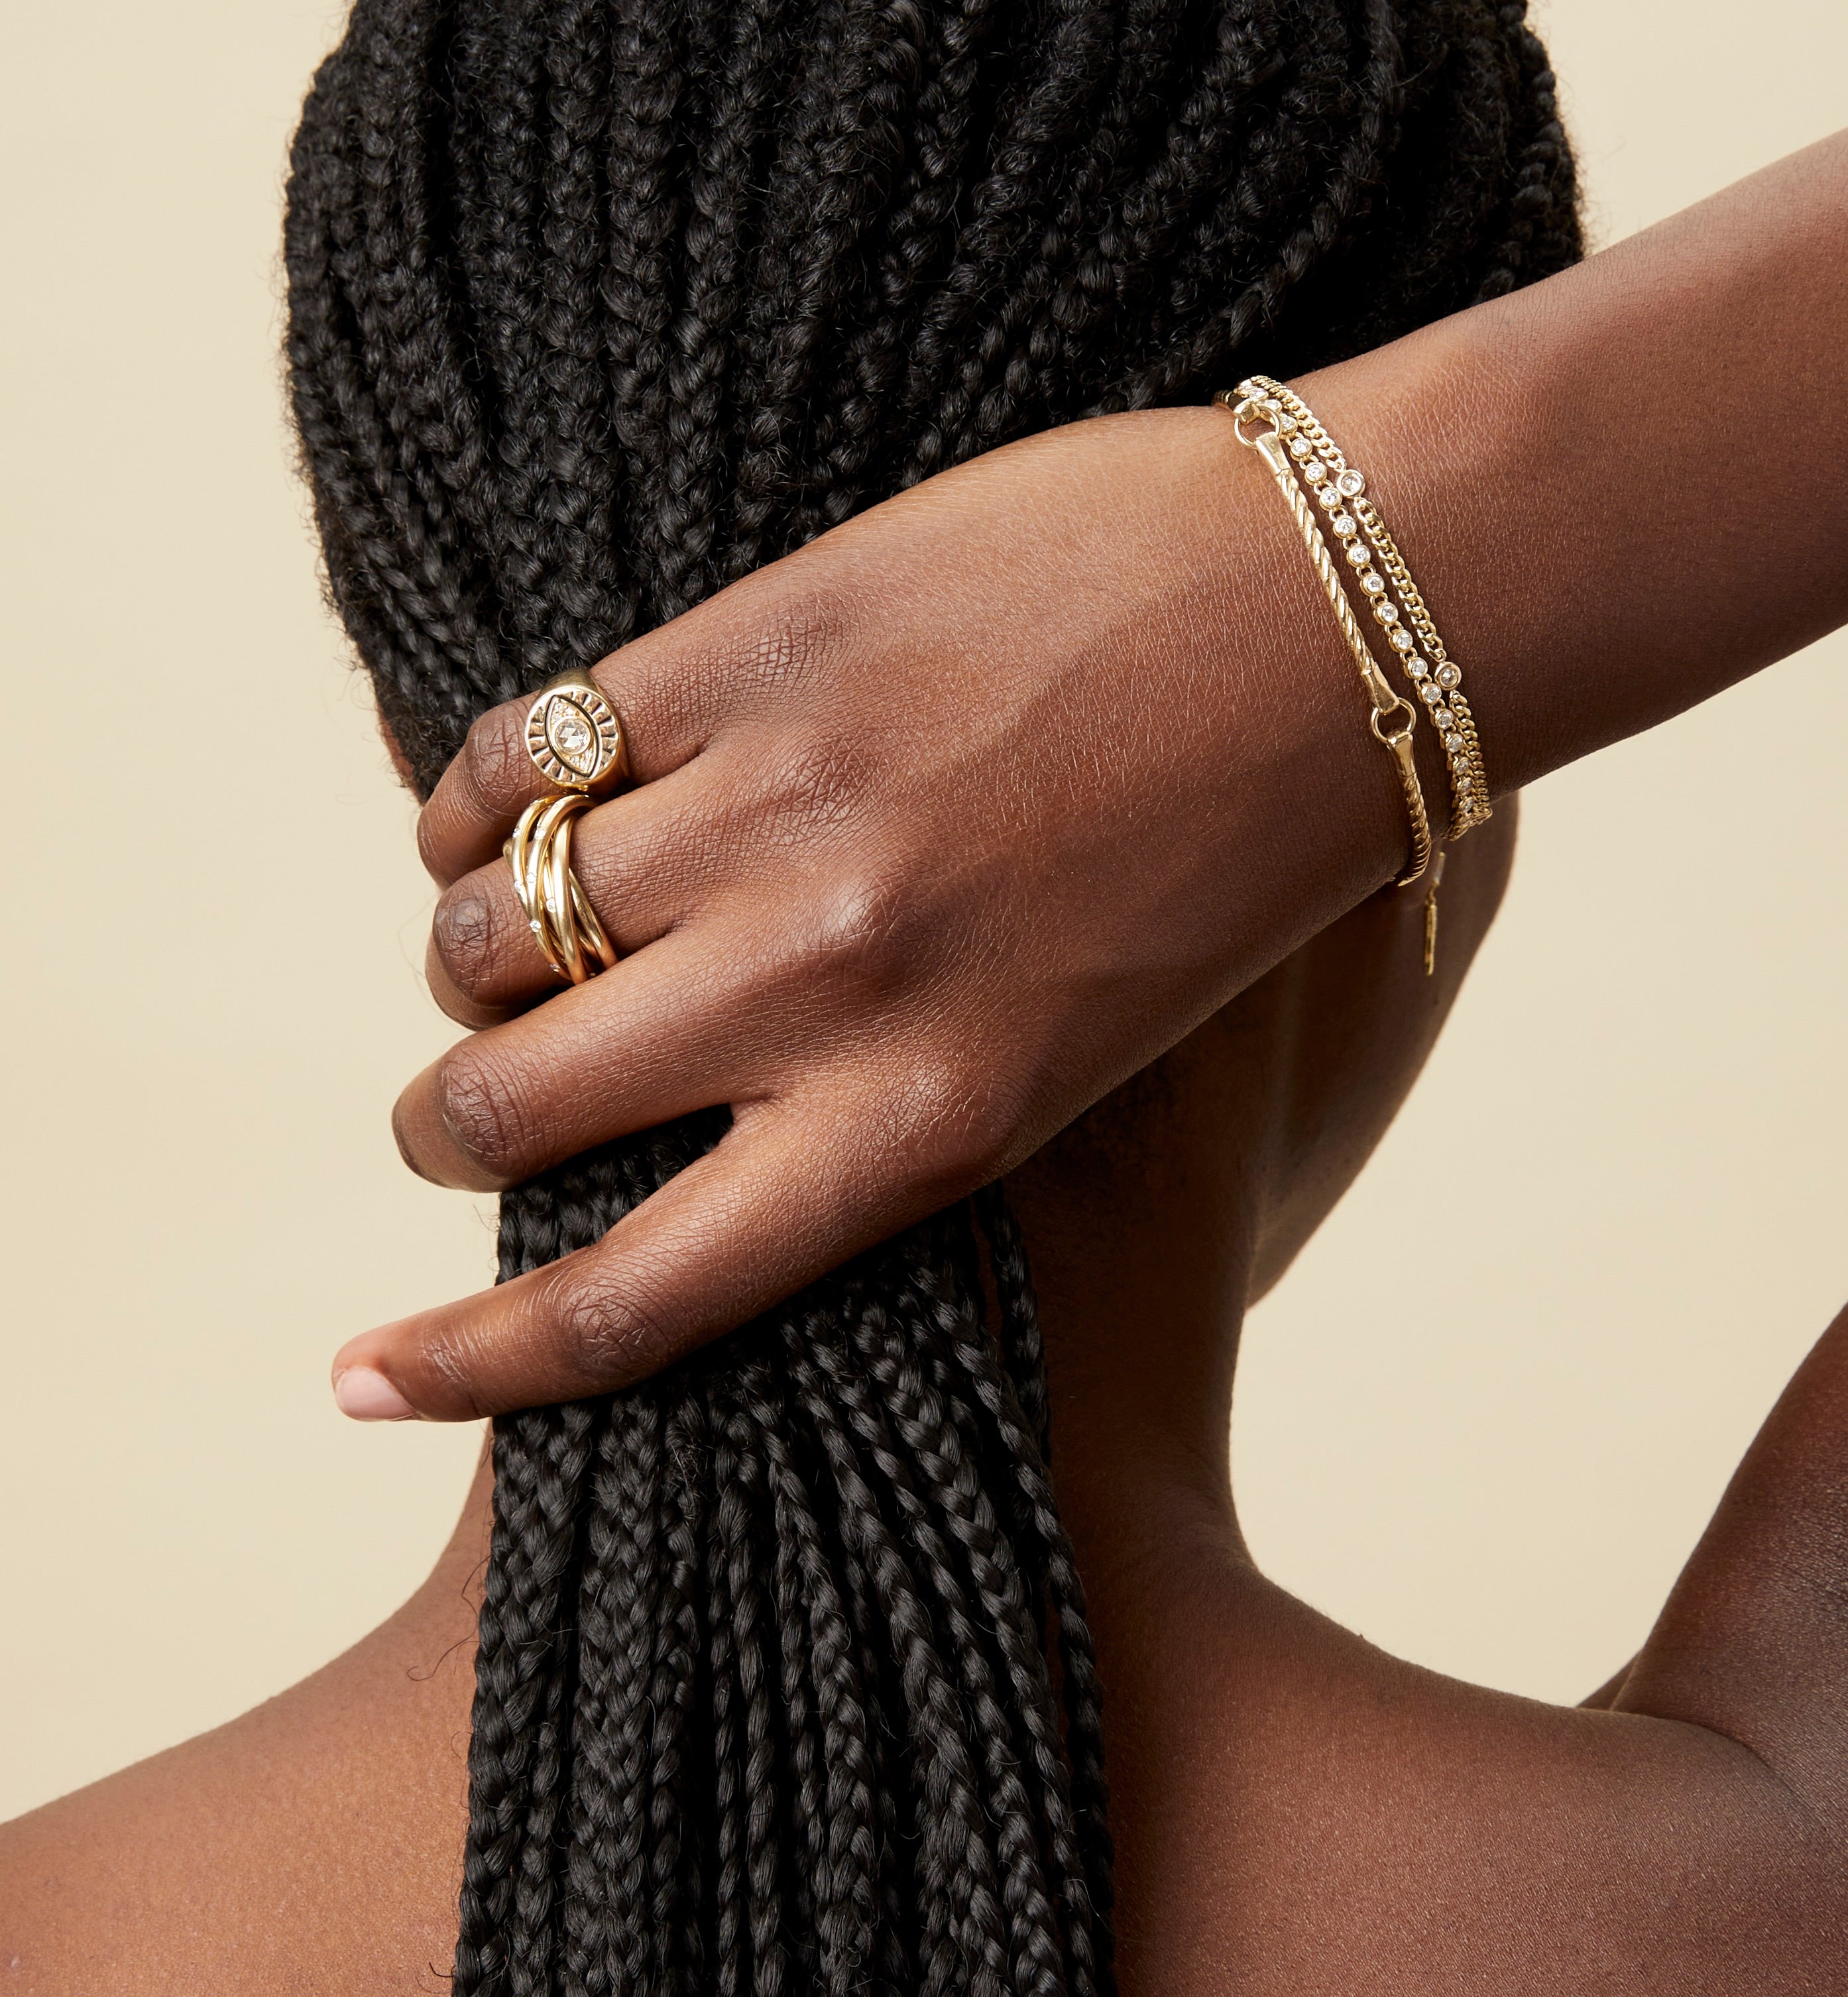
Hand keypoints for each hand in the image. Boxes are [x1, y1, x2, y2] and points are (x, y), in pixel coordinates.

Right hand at [336, 397, 1407, 1417]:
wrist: (1344, 614)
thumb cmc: (1237, 859)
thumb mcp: (1080, 1058)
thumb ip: (892, 1124)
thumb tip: (696, 1163)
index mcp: (934, 1121)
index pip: (634, 1297)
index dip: (466, 1367)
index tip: (354, 1382)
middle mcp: (833, 982)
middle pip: (514, 1106)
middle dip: (452, 1124)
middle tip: (468, 1104)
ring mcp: (785, 804)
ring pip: (493, 921)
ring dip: (466, 952)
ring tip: (503, 939)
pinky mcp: (762, 644)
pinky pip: (530, 751)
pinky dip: (479, 801)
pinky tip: (501, 812)